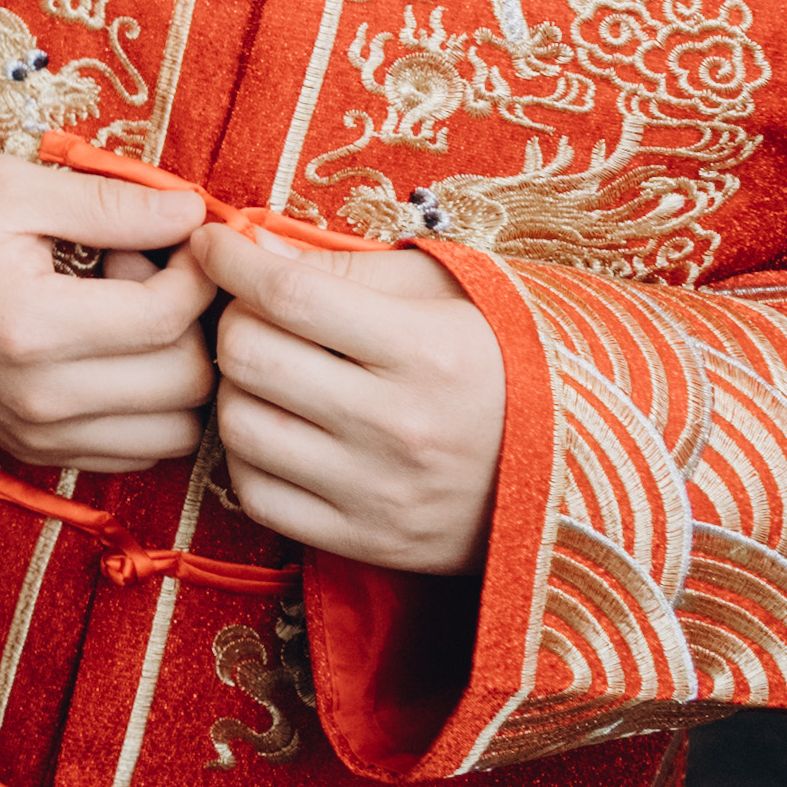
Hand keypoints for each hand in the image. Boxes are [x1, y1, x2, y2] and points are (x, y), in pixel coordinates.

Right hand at [0, 156, 216, 472]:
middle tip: (149, 268)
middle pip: (184, 384)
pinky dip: (148, 407)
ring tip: (130, 313)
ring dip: (174, 371)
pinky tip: (112, 351)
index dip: (198, 272)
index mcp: (31, 328)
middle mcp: (36, 400)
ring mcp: (33, 435)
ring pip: (172, 432)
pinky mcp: (30, 450)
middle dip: (190, 320)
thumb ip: (114, 205)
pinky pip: (134, 453)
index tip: (189, 235)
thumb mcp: (18, 189)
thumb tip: (195, 216)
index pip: (166, 319)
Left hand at [193, 223, 504, 575]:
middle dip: (231, 320)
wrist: (574, 477)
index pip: (290, 295)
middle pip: (250, 357)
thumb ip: (345, 268)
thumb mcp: (446, 296)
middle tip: (248, 311)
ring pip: (240, 426)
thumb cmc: (500, 365)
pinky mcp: (367, 543)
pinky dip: (248, 458)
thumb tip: (248, 246)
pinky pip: (257, 496)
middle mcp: (399, 427)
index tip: (212, 243)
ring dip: (235, 389)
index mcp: (426, 351)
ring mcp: (379, 493)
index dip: (230, 260)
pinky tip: (279, 431)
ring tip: (267, 373)